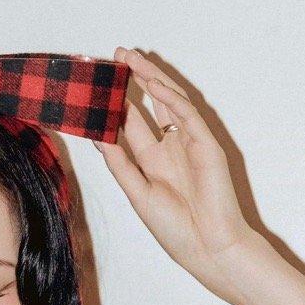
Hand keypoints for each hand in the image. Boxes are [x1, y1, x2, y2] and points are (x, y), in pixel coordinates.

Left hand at [95, 48, 257, 291]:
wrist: (208, 249)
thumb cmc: (176, 230)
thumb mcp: (137, 193)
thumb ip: (119, 163)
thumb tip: (97, 136)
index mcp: (154, 162)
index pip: (133, 124)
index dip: (117, 103)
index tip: (98, 84)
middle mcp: (172, 148)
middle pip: (152, 105)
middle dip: (135, 80)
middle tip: (117, 55)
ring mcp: (190, 143)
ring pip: (170, 102)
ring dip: (152, 79)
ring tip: (132, 58)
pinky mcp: (207, 144)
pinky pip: (187, 114)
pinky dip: (170, 98)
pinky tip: (152, 83)